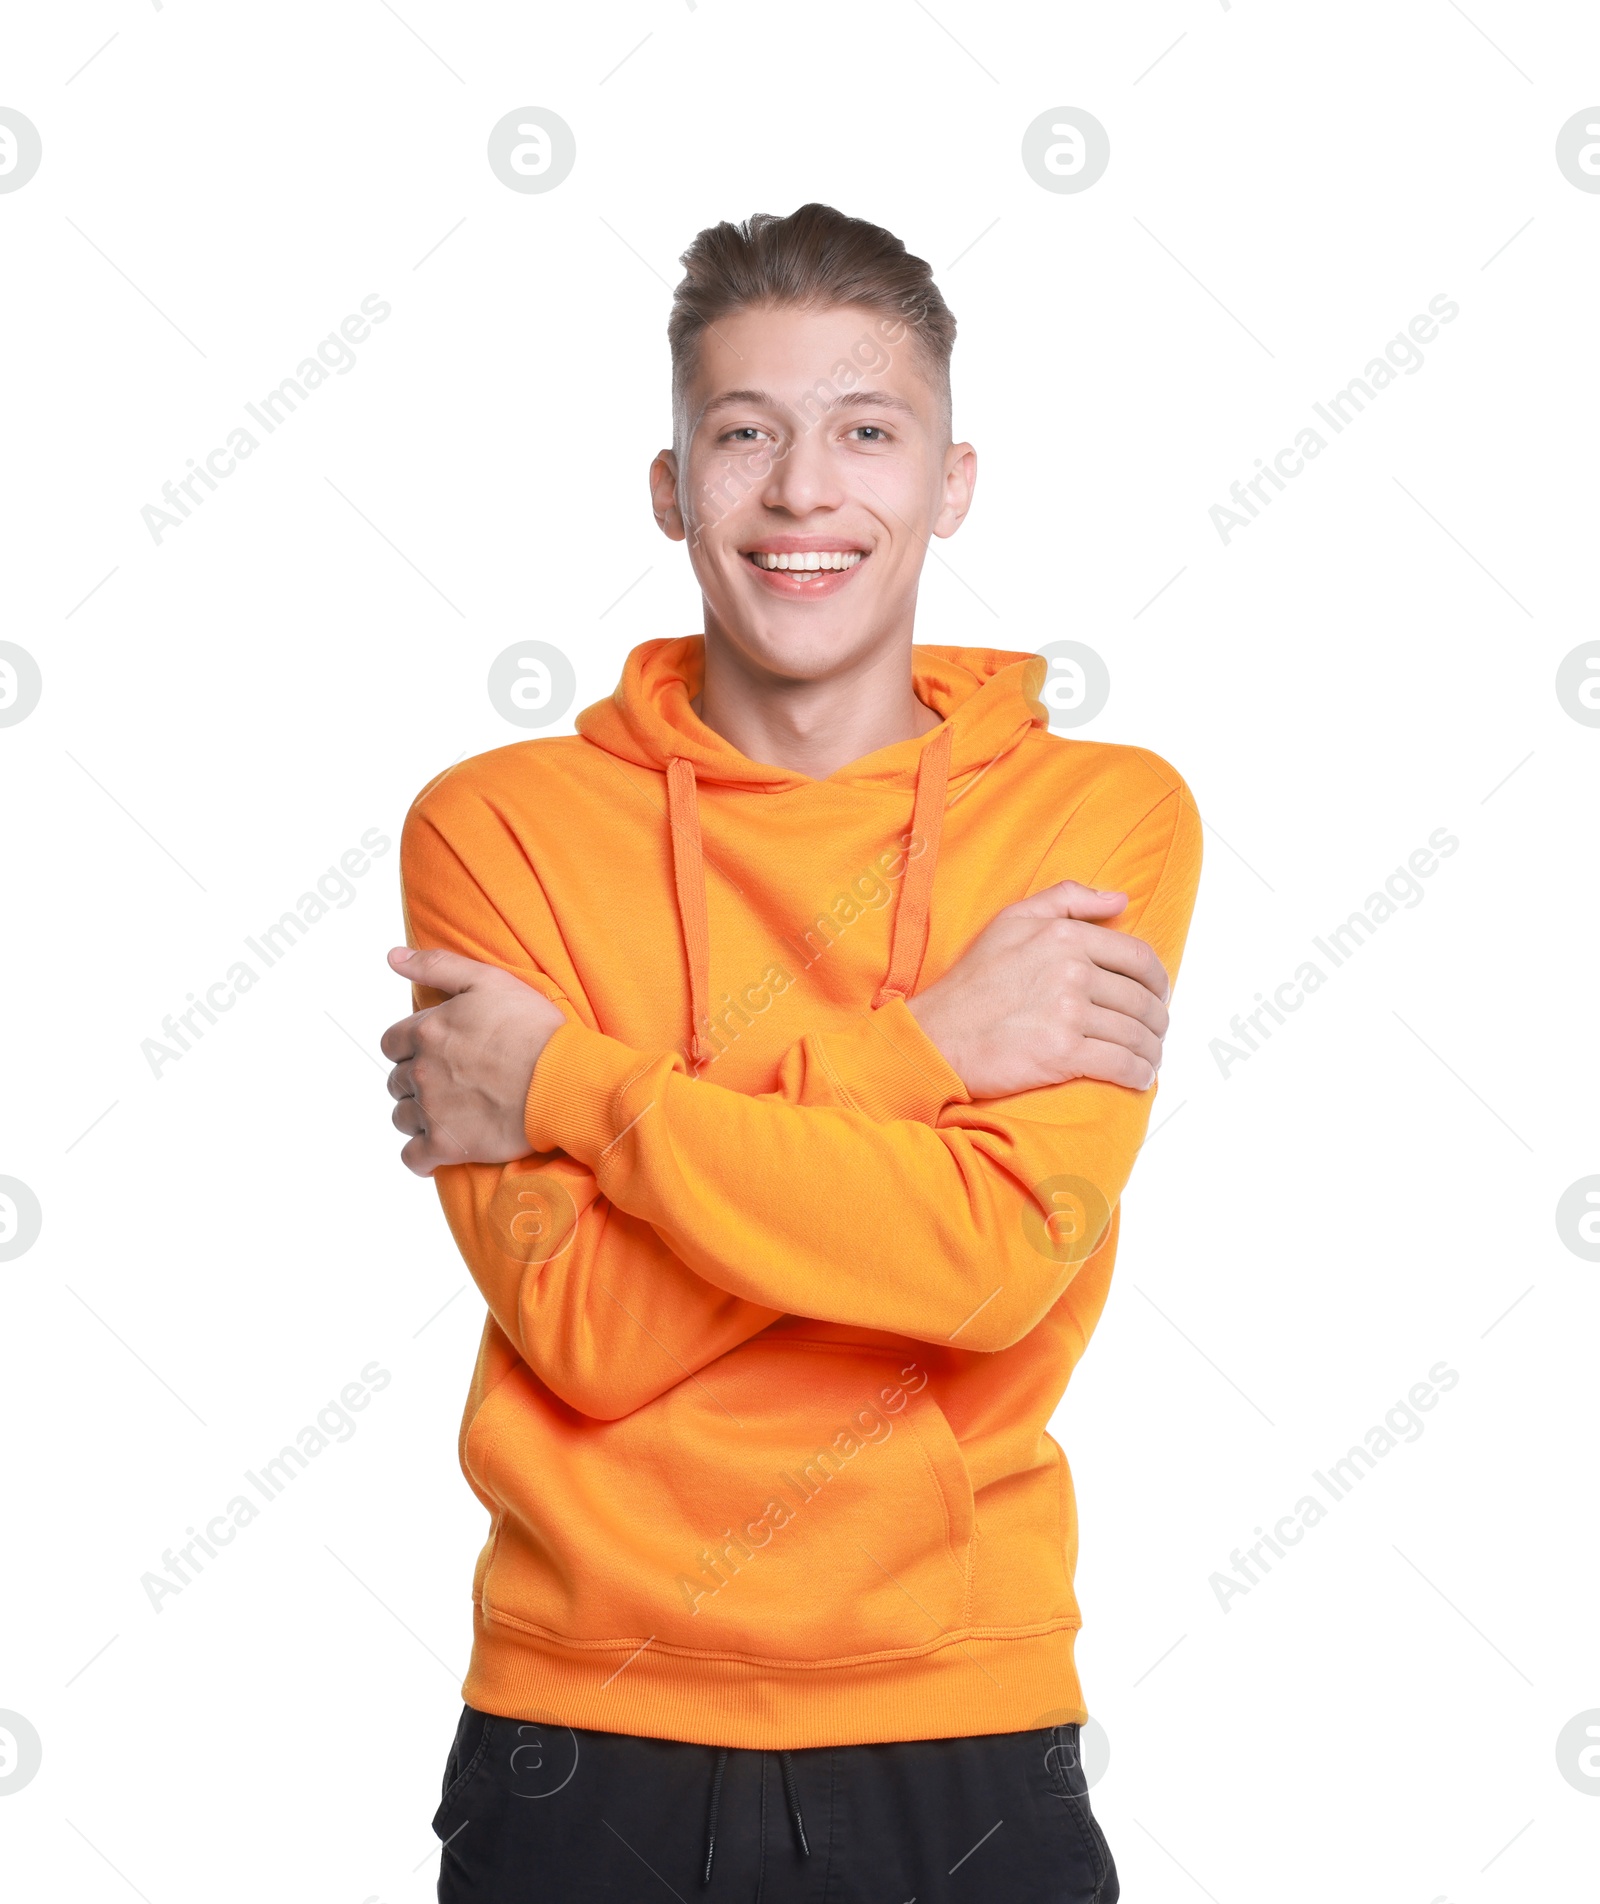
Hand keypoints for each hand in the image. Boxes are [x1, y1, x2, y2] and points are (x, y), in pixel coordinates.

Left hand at [381, 947, 565, 1175]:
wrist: (563, 1078)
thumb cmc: (534, 1029)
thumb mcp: (488, 980)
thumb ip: (437, 966)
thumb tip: (393, 956)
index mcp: (427, 1031)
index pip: (392, 1043)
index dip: (410, 1048)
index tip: (434, 1052)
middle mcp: (422, 1071)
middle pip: (396, 1082)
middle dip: (415, 1081)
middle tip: (450, 1082)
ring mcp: (433, 1110)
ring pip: (402, 1117)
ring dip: (419, 1116)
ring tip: (450, 1113)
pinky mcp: (448, 1145)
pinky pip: (413, 1159)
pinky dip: (421, 1157)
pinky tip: (438, 1149)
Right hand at [906, 881, 1169, 1098]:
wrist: (937, 1034)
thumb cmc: (973, 980)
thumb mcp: (1012, 920)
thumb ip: (1067, 899)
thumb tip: (1119, 899)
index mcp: (1065, 937)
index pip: (1138, 958)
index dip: (1158, 980)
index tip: (1158, 995)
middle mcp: (1071, 971)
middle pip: (1141, 1000)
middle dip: (1156, 1021)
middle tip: (1154, 1033)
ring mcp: (1068, 1014)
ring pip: (1135, 1034)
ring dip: (1150, 1051)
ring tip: (1149, 1058)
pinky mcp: (1062, 1054)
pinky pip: (1121, 1064)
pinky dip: (1138, 1074)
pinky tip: (1138, 1077)